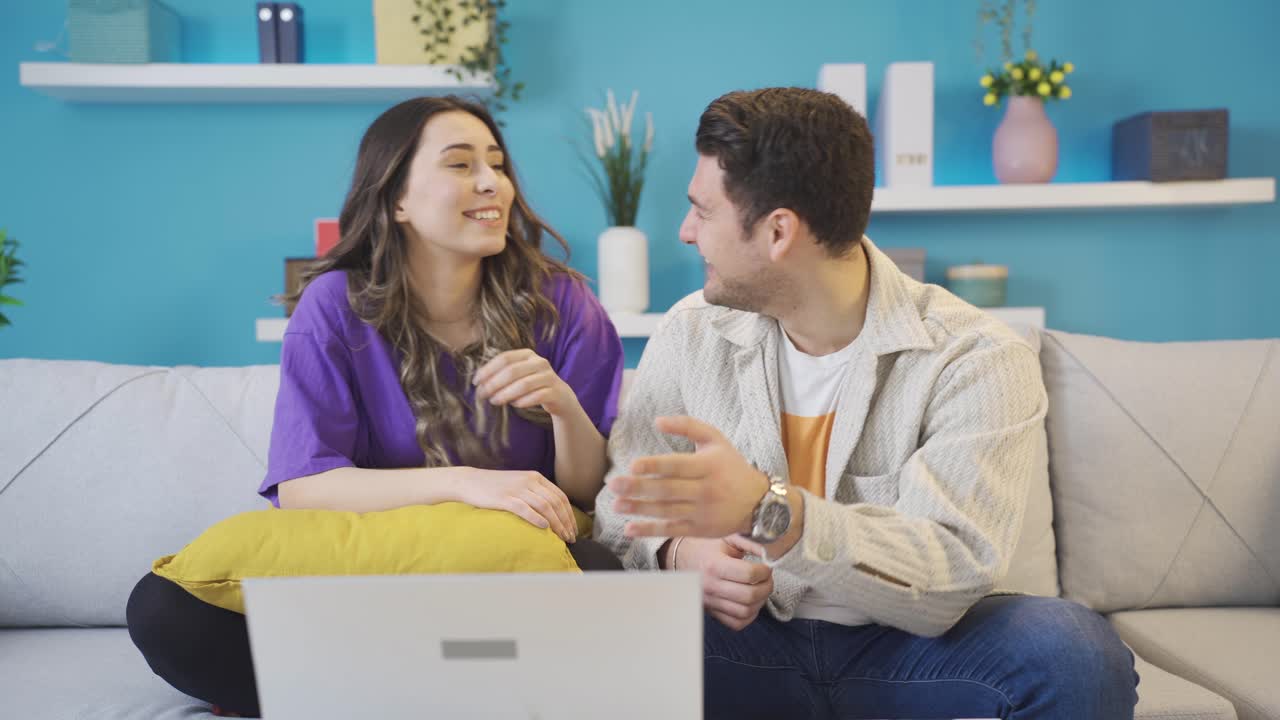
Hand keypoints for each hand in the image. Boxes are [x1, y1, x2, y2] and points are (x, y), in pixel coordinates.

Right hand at [456, 468, 576, 542]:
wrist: (469, 481)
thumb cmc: (495, 487)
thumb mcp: (520, 484)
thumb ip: (536, 493)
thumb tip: (553, 513)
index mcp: (535, 477)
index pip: (560, 496)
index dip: (569, 514)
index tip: (573, 529)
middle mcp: (529, 481)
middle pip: (555, 503)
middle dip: (566, 522)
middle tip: (570, 538)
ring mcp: (516, 489)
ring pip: (544, 506)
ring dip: (556, 523)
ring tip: (561, 537)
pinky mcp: (504, 498)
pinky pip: (524, 508)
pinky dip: (536, 518)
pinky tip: (544, 528)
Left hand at [473, 349, 579, 417]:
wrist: (560, 396)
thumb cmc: (532, 385)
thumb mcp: (519, 374)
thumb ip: (502, 374)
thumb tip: (479, 382)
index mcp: (528, 354)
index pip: (504, 358)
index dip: (488, 370)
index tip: (476, 382)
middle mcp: (539, 362)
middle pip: (512, 371)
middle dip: (494, 383)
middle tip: (482, 394)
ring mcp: (549, 376)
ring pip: (524, 385)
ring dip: (506, 394)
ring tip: (494, 401)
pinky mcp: (555, 391)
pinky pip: (536, 397)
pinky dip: (522, 401)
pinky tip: (514, 405)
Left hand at [607, 416, 767, 537]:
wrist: (759, 502)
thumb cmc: (731, 466)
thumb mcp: (716, 440)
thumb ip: (688, 426)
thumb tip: (657, 420)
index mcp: (708, 466)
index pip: (677, 466)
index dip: (655, 466)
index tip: (633, 465)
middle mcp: (705, 490)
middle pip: (667, 490)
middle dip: (638, 488)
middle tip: (614, 485)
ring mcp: (702, 512)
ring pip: (666, 511)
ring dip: (639, 509)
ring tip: (616, 505)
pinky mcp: (699, 529)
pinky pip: (671, 530)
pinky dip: (650, 530)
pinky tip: (630, 529)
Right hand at [673, 536, 772, 630]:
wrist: (683, 560)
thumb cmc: (708, 548)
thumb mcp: (728, 538)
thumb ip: (751, 543)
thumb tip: (771, 552)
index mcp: (714, 565)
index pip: (749, 574)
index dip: (765, 571)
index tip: (767, 566)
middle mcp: (711, 586)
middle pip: (749, 596)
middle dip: (767, 587)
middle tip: (767, 578)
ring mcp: (711, 602)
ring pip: (745, 612)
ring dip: (760, 602)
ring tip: (761, 589)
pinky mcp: (713, 613)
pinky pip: (737, 623)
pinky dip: (750, 615)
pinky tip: (752, 602)